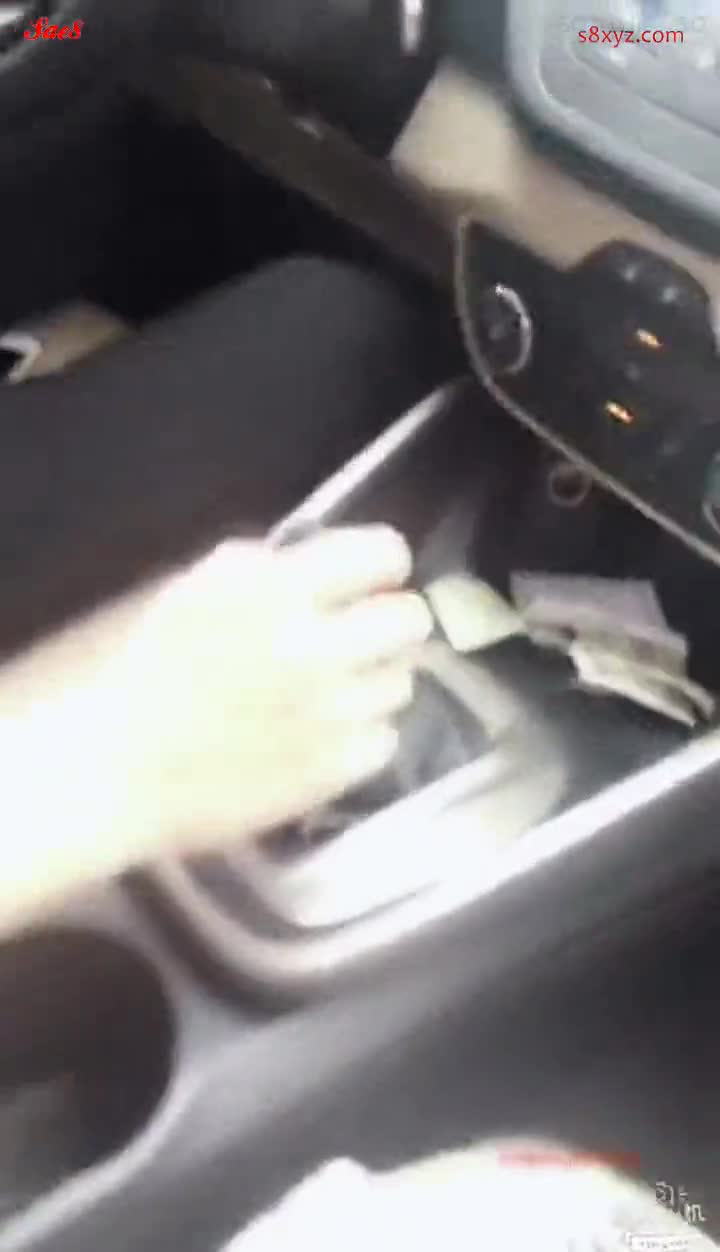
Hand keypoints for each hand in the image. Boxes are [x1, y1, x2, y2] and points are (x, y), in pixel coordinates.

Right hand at [110, 527, 431, 857]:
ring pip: (403, 683)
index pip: (384, 554)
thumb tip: (314, 568)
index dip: (381, 564)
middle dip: (388, 620)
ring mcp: (333, 714)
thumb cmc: (119, 669)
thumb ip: (260, 572)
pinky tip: (319, 737)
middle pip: (411, 619)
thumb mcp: (187, 588)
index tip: (367, 578)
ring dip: (374, 679)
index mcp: (278, 587)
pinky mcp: (332, 772)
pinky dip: (361, 735)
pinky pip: (384, 741)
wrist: (98, 770)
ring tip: (330, 692)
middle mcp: (321, 646)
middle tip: (356, 636)